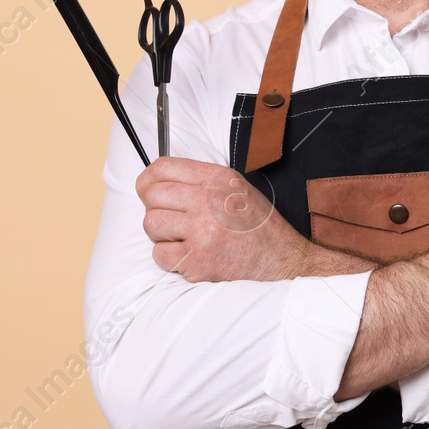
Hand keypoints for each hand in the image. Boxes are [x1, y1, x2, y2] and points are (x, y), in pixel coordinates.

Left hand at [136, 157, 316, 282]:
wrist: (280, 260)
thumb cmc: (256, 225)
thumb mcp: (237, 187)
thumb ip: (201, 180)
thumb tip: (161, 182)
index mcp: (218, 178)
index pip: (163, 168)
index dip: (148, 179)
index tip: (148, 189)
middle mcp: (209, 200)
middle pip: (152, 196)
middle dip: (155, 208)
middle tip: (170, 219)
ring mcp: (202, 231)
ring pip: (151, 224)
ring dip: (161, 233)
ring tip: (182, 237)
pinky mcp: (197, 260)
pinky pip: (160, 254)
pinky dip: (169, 257)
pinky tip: (189, 254)